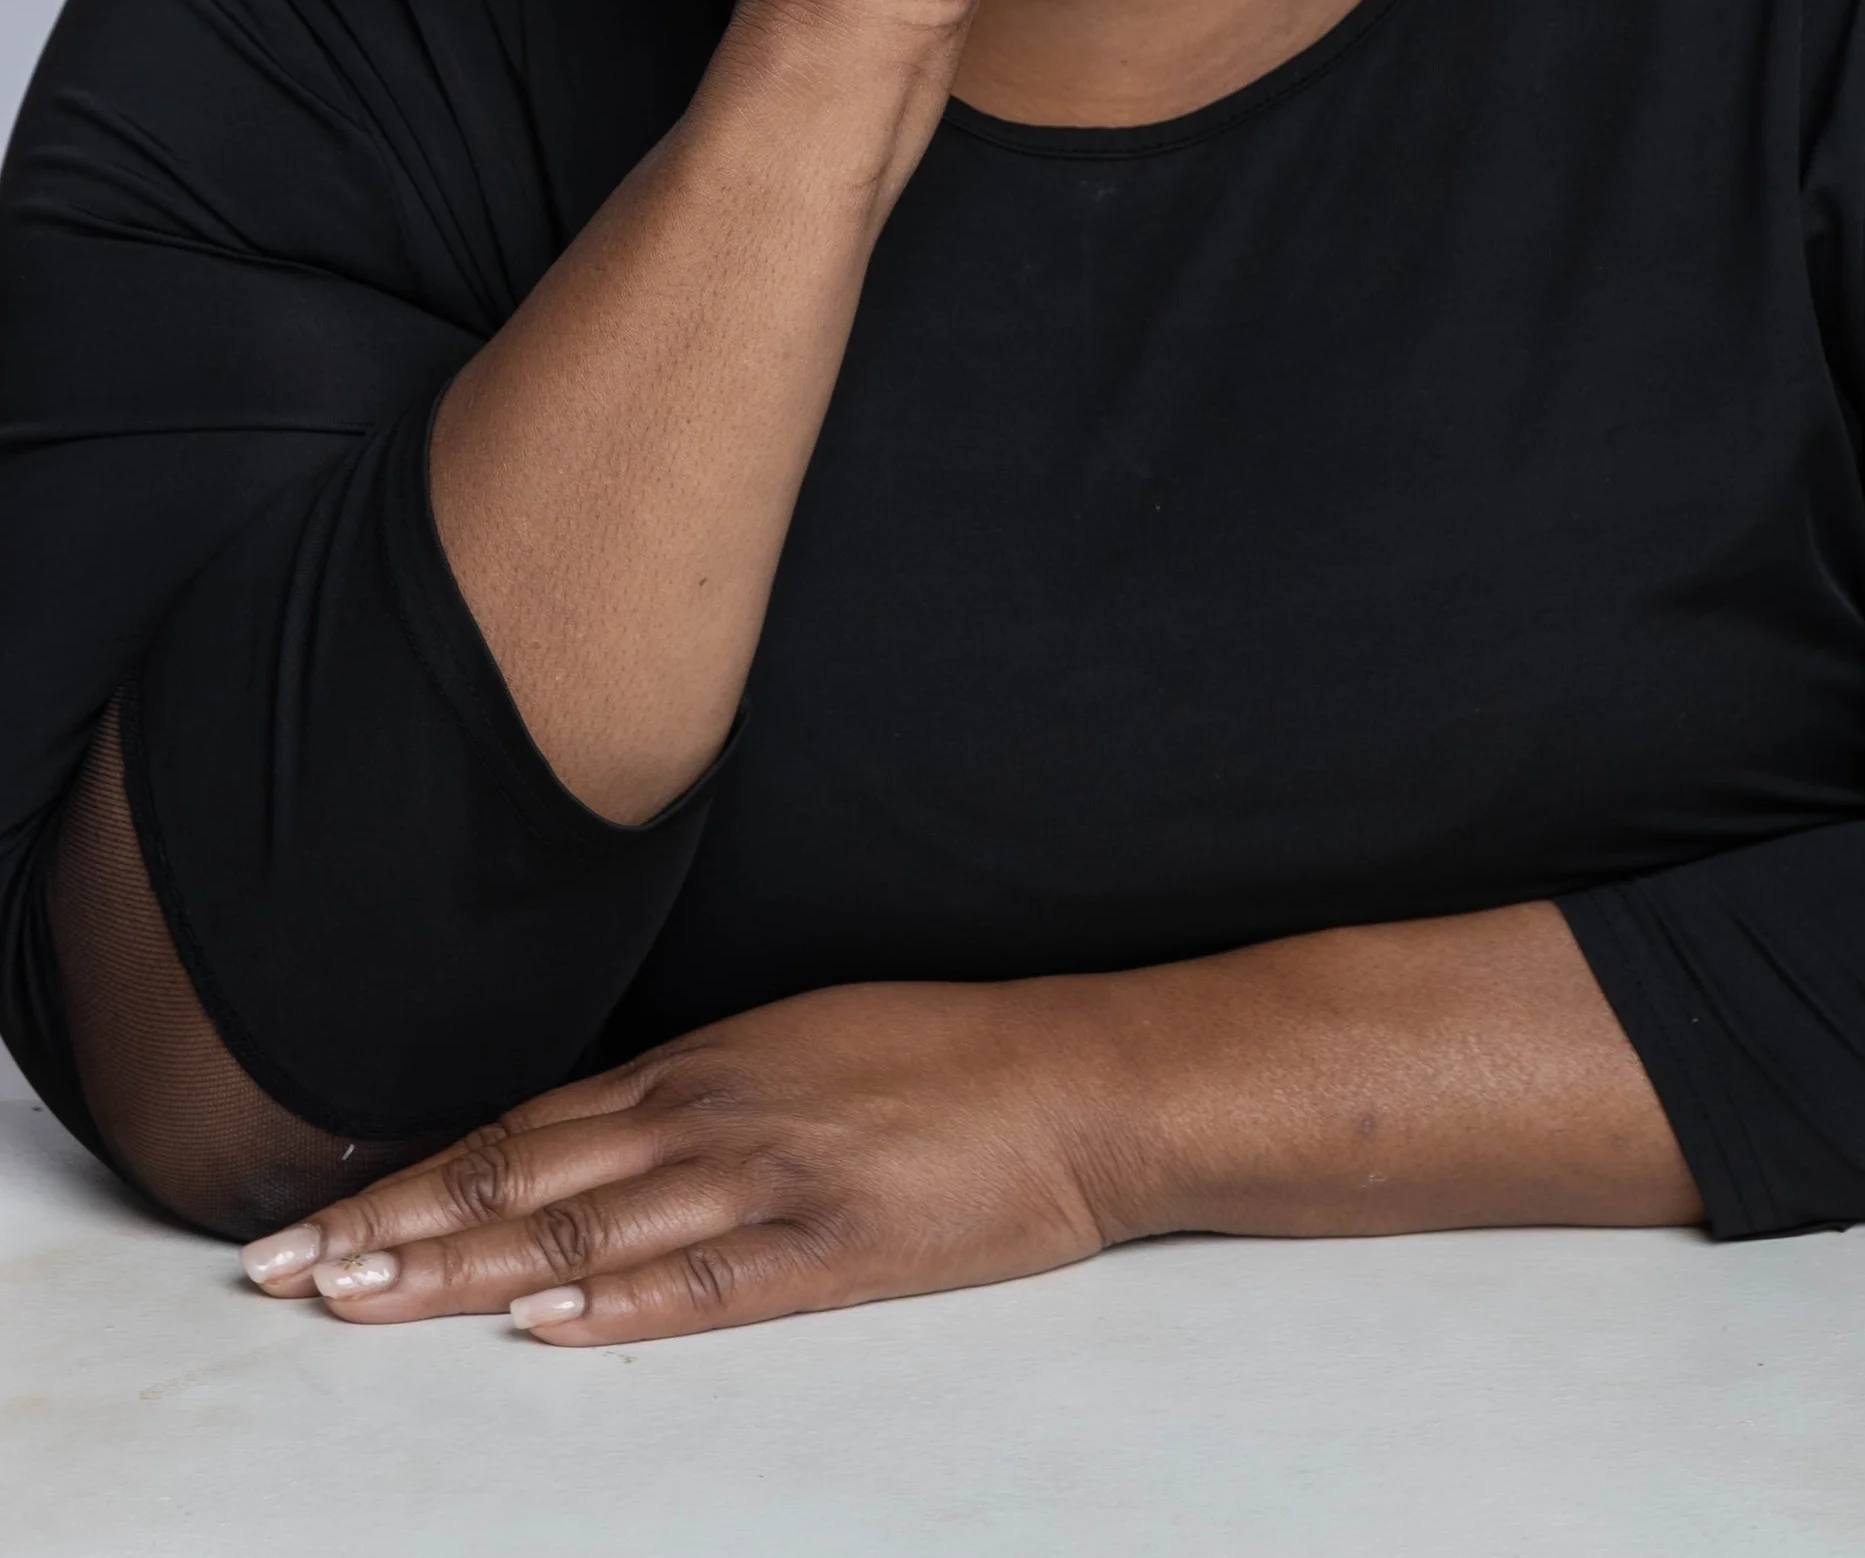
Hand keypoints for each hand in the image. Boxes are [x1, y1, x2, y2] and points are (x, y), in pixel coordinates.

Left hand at [243, 980, 1121, 1344]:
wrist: (1078, 1079)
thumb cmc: (944, 1061)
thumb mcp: (799, 1043)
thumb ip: (692, 1091)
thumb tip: (589, 1137)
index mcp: (701, 1065)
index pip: (520, 1130)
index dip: (409, 1180)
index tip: (309, 1224)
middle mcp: (714, 1112)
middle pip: (523, 1178)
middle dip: (393, 1231)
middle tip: (280, 1278)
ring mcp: (772, 1178)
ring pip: (587, 1231)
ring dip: (463, 1272)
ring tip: (359, 1304)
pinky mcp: (837, 1247)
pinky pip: (710, 1283)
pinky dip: (619, 1305)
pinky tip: (545, 1327)